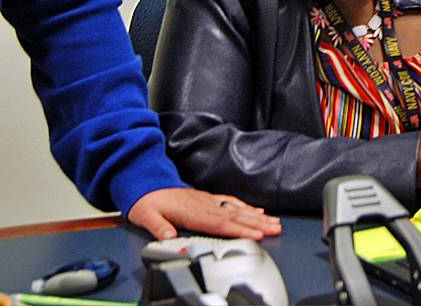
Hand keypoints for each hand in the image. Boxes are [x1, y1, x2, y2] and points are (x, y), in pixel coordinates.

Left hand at [126, 187, 281, 240]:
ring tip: (274, 221)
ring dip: (256, 216)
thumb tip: (169, 237)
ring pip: (237, 209)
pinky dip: (246, 206)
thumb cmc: (147, 202)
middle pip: (235, 216)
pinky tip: (257, 210)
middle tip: (276, 228)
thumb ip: (159, 227)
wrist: (145, 183)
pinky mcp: (208, 198)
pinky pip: (231, 202)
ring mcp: (208, 200)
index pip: (220, 224)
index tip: (256, 235)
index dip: (239, 230)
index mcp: (192, 212)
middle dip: (257, 223)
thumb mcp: (147, 217)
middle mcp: (204, 205)